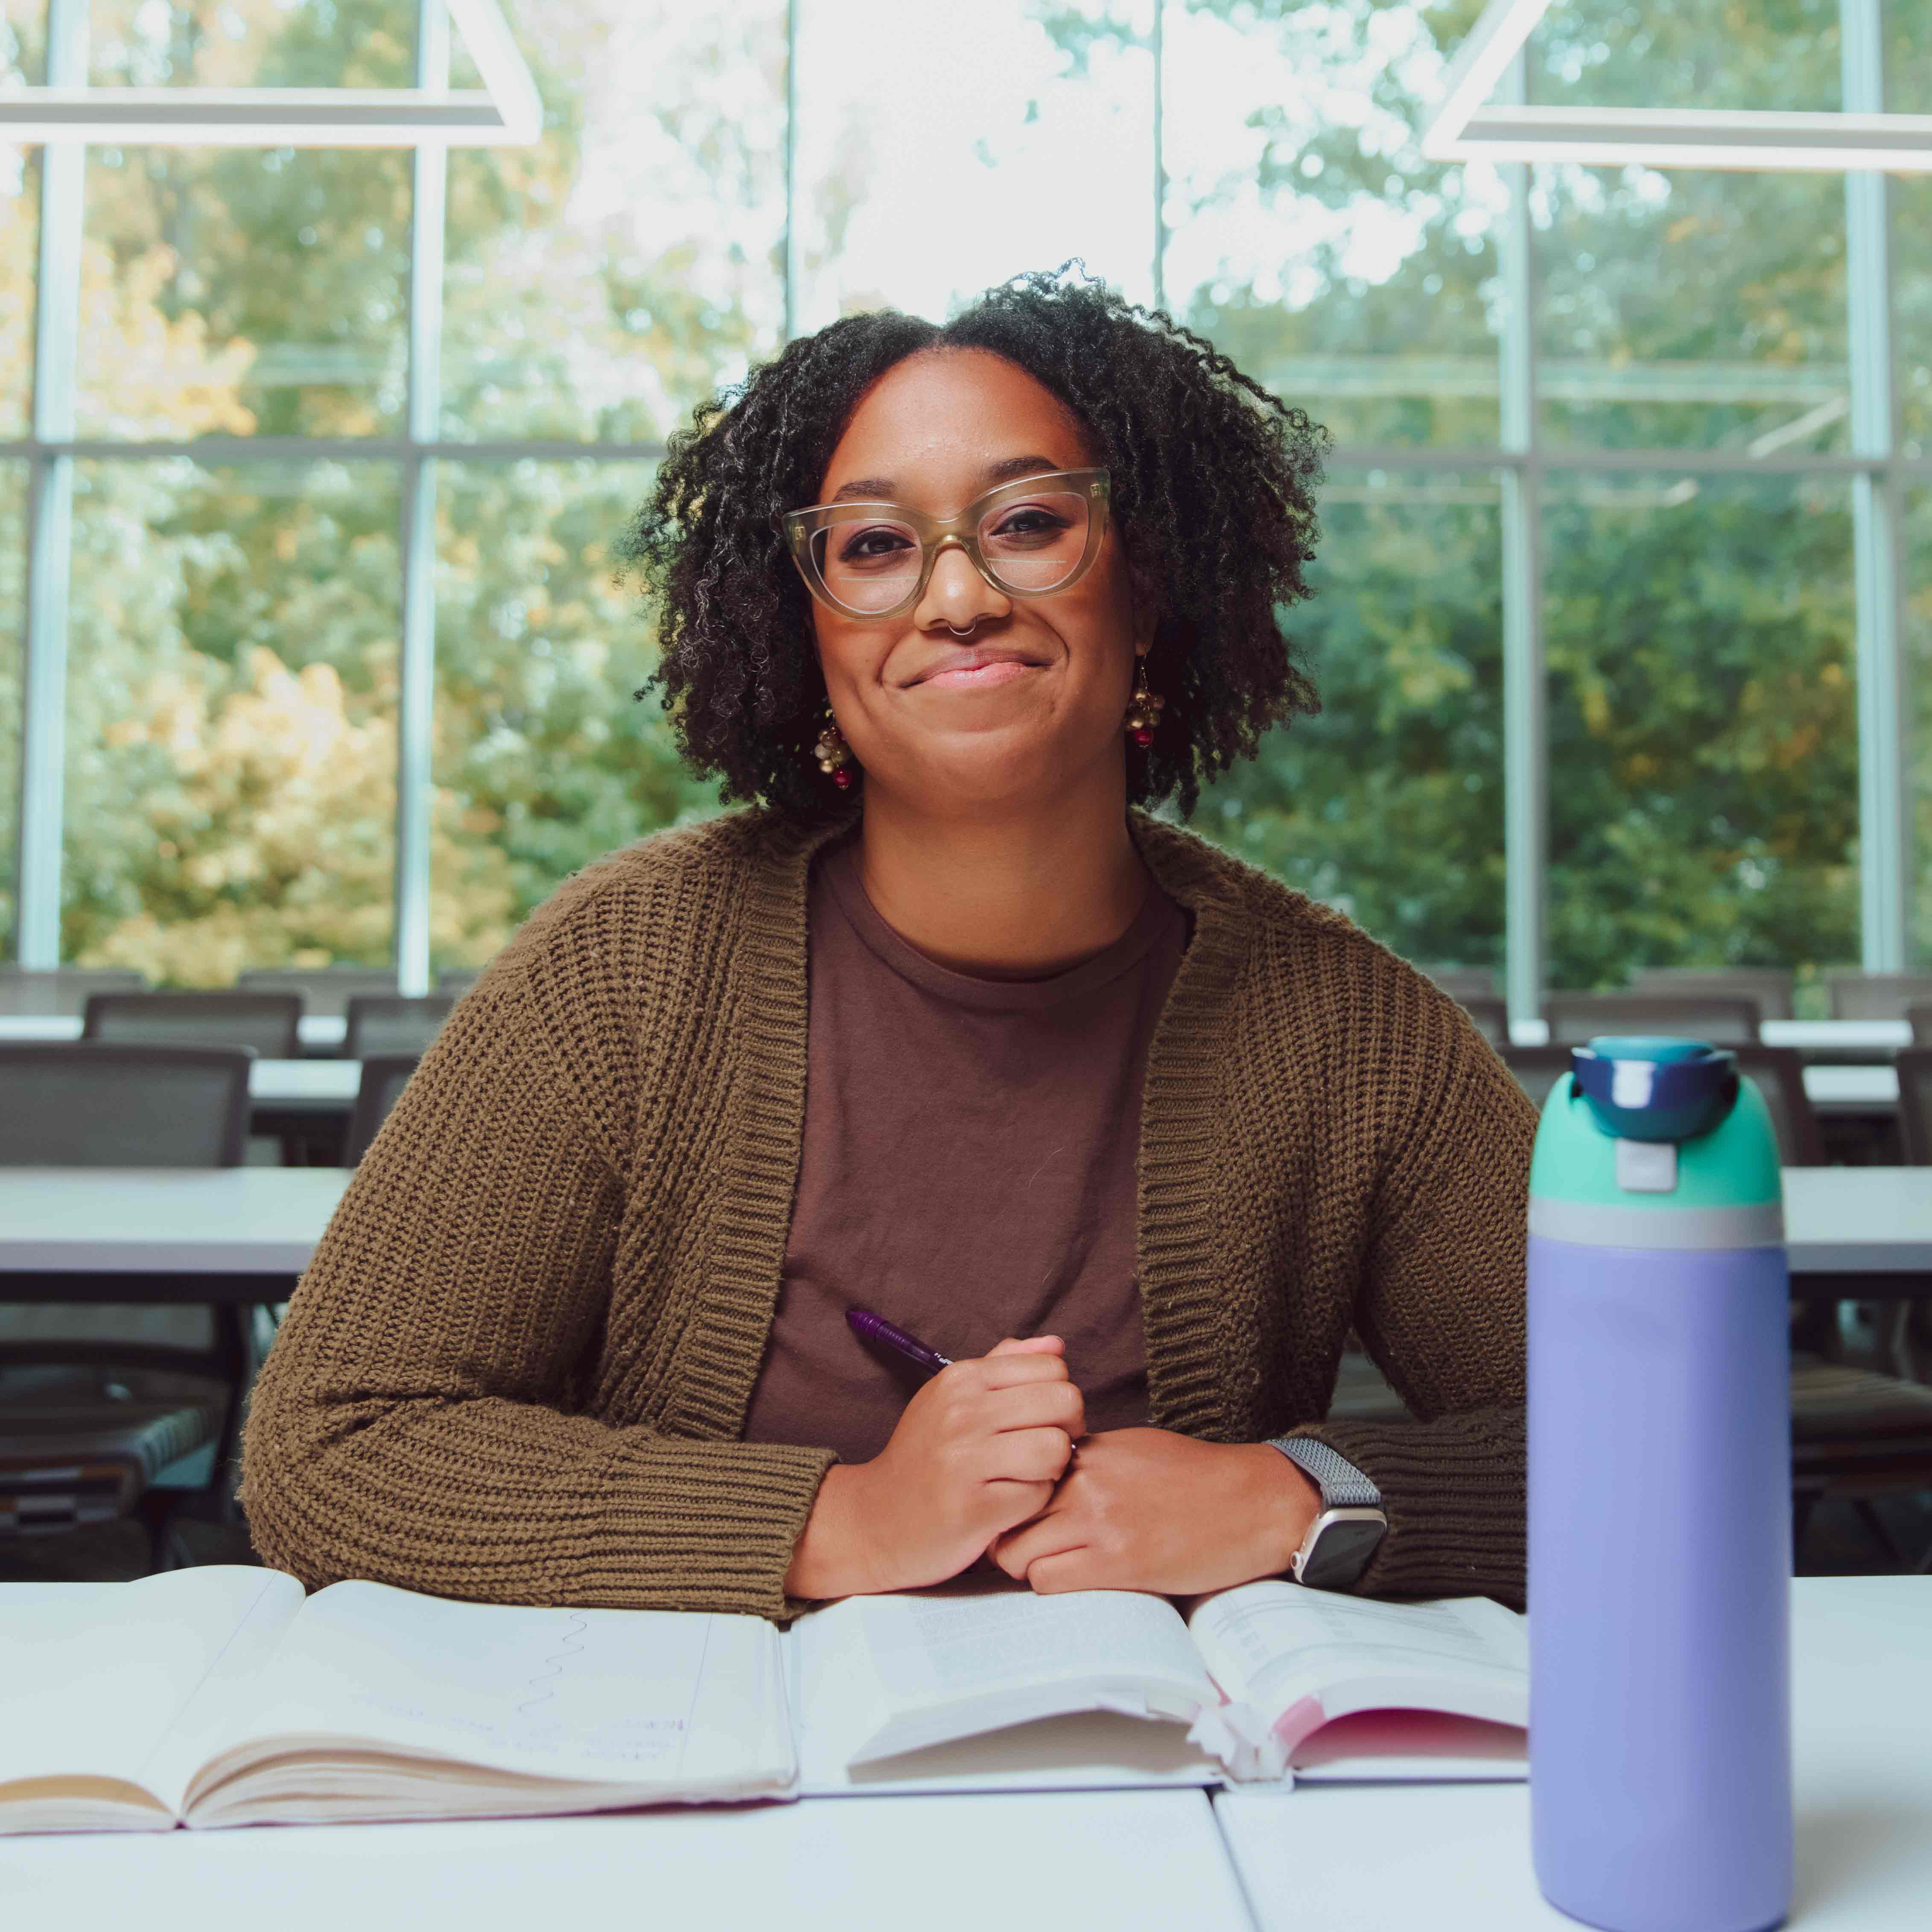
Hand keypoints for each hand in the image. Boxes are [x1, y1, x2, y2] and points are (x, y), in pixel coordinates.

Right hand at [785, 1337, 1084, 1598]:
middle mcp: (961, 1412)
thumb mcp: (951, 1399)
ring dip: (1052, 1469)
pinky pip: (1039, 1496)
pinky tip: (1009, 1504)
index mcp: (960, 1379)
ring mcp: (964, 1461)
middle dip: (1068, 1429)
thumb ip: (1005, 1365)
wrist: (873, 1522)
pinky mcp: (973, 1509)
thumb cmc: (923, 1458)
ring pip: (1057, 1449)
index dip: (1059, 1394)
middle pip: (1064, 1402)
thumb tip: (1057, 1345)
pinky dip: (1033, 1504)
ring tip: (1028, 1476)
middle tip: (1046, 1449)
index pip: (1052, 1366)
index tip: (1044, 1418)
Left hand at [989, 1428, 1319, 1595]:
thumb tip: (1048, 1476)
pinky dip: (1051, 1584)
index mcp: (1088, 1450)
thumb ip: (1087, 1461)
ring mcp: (1098, 1520)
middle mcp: (1085, 1479)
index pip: (1016, 1471)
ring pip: (1017, 1552)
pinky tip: (1075, 1580)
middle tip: (1022, 1548)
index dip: (1010, 1498)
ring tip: (1050, 1567)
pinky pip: (1048, 1579)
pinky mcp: (1116, 1561)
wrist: (1252, 1503)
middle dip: (1006, 1535)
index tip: (1014, 1514)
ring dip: (1026, 1564)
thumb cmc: (1197, 1478)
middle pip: (1006, 1512)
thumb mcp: (1134, 1450)